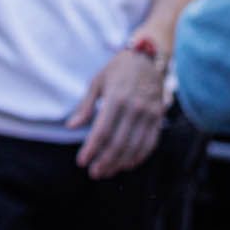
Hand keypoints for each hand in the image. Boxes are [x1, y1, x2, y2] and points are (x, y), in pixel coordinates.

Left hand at [71, 39, 166, 177]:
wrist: (148, 56)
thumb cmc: (118, 68)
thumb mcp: (97, 82)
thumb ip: (85, 106)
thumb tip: (71, 126)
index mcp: (116, 98)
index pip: (102, 131)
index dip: (91, 149)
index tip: (81, 161)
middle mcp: (135, 108)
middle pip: (119, 143)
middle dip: (105, 161)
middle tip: (94, 173)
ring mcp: (149, 113)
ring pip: (135, 147)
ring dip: (120, 163)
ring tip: (107, 172)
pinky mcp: (159, 117)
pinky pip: (150, 143)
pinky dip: (139, 157)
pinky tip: (127, 164)